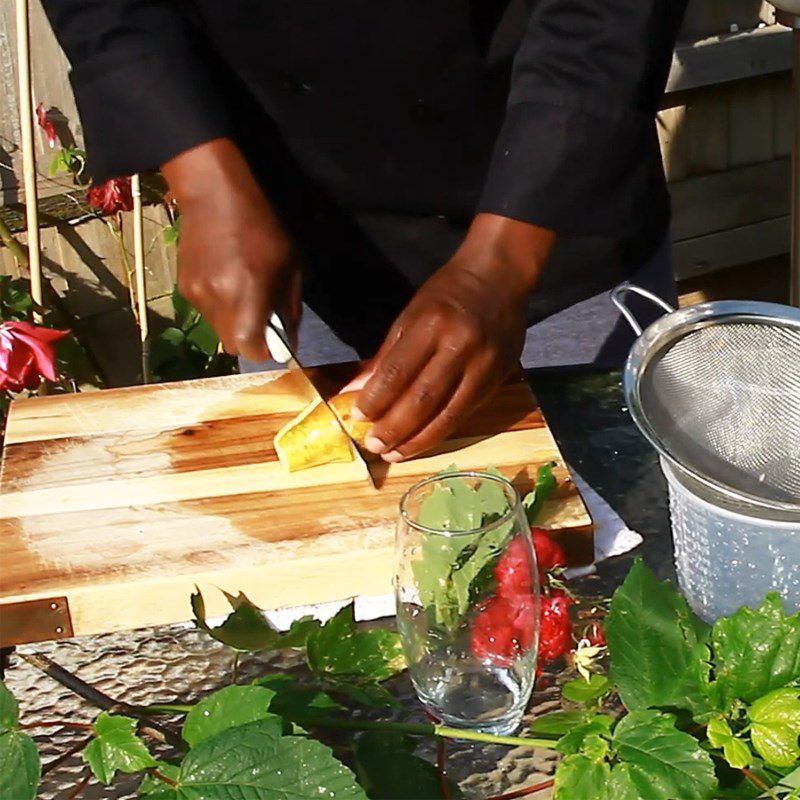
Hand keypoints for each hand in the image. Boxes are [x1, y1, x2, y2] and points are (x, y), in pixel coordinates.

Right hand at [162, 139, 300, 361]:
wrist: (213, 195)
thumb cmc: (262, 228)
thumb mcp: (291, 266)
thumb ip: (290, 309)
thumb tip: (290, 343)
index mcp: (248, 297)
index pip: (251, 350)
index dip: (265, 350)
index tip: (273, 339)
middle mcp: (218, 302)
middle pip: (233, 345)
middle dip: (249, 338)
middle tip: (261, 315)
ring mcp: (197, 296)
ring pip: (218, 329)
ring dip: (233, 321)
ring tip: (241, 289)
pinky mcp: (183, 288)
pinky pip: (206, 311)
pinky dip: (218, 305)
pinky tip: (225, 276)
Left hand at [353, 214, 555, 460]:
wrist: (500, 277)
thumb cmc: (448, 294)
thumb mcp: (410, 315)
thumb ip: (385, 356)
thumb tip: (355, 391)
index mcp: (432, 324)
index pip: (397, 372)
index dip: (376, 400)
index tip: (358, 417)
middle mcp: (460, 346)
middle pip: (423, 399)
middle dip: (394, 428)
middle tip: (373, 445)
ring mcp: (484, 365)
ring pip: (447, 414)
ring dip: (417, 440)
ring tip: (394, 453)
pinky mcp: (498, 379)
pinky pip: (465, 413)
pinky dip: (441, 431)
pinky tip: (421, 441)